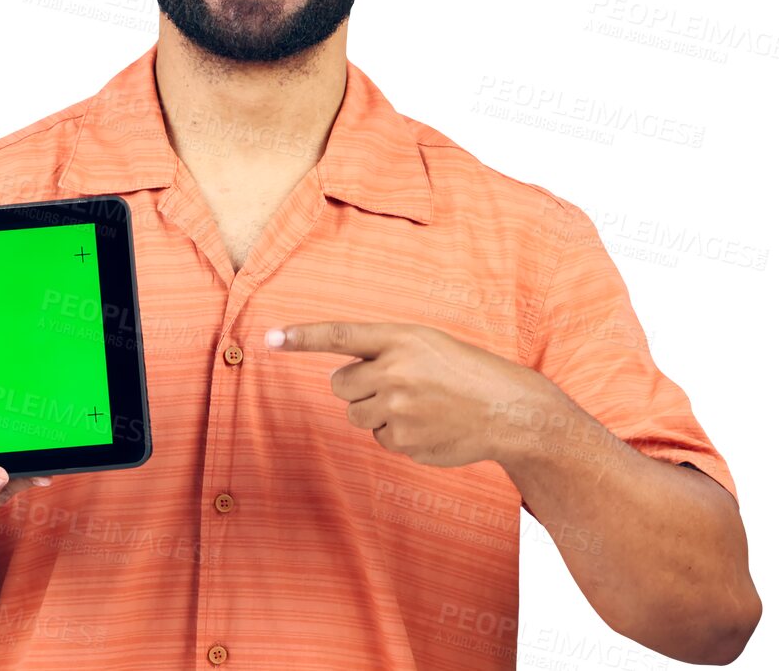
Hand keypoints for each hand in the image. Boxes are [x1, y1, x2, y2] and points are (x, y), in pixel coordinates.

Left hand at [267, 321, 544, 467]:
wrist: (509, 410)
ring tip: (418, 406)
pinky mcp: (405, 441)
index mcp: (402, 338)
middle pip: (340, 385)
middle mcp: (396, 372)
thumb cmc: (464, 372)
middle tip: (397, 385)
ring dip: (376, 412)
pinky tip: (429, 425)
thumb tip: (340, 381)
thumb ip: (384, 352)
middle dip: (359, 387)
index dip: (302, 337)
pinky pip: (381, 439)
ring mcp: (399, 410)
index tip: (269, 339)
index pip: (341, 336)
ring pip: (356, 415)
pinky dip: (398, 435)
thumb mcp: (427, 345)